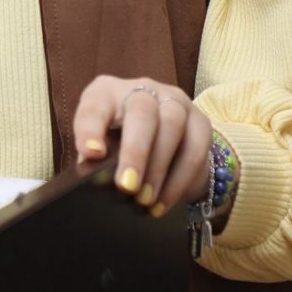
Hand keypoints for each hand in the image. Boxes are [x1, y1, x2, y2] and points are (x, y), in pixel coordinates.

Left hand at [72, 76, 212, 210]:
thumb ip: (95, 161)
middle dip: (135, 151)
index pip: (96, 104)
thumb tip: (95, 182)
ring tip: (145, 200)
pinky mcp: (200, 121)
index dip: (91, 128)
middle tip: (127, 186)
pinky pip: (195, 148)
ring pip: (172, 124)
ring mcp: (174, 101)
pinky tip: (163, 202)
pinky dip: (179, 180)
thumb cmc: (117, 148)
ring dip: (158, 167)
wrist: (159, 149)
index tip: (91, 154)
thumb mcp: (100, 150)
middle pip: (142, 110)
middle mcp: (142, 89)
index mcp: (106, 93)